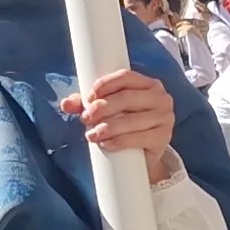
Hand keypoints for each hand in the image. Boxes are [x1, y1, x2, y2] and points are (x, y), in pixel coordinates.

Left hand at [60, 69, 177, 180]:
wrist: (144, 153)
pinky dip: (120, 141)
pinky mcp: (163, 137)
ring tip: (91, 135)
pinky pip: (139, 138)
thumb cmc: (125, 123)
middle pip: (127, 98)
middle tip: (85, 119)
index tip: (88, 98)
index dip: (105, 84)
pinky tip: (106, 144)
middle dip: (102, 108)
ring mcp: (165, 117)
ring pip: (132, 120)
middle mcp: (161, 97)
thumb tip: (65, 103)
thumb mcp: (108, 110)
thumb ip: (86, 104)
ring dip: (107, 127)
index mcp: (148, 84)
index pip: (126, 76)